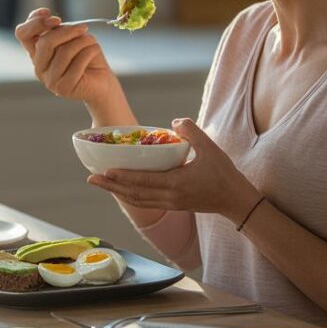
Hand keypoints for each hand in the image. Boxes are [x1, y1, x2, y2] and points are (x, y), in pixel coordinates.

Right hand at [15, 7, 119, 104]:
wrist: (102, 82)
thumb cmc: (87, 57)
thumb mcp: (71, 37)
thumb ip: (58, 29)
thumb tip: (52, 21)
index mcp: (37, 53)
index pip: (22, 33)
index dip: (36, 21)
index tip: (56, 19)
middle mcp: (39, 67)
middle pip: (45, 42)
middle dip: (66, 31)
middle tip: (83, 28)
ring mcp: (50, 80)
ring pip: (63, 51)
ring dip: (83, 41)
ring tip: (92, 41)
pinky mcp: (64, 88)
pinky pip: (78, 63)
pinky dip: (90, 51)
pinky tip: (95, 51)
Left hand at [88, 118, 261, 221]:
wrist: (235, 199)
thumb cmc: (224, 173)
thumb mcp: (210, 147)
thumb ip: (192, 132)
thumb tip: (174, 121)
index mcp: (176, 183)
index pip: (143, 181)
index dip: (123, 177)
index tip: (105, 170)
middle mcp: (170, 196)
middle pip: (133, 194)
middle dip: (111, 186)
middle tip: (91, 179)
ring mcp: (170, 203)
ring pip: (137, 201)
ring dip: (117, 193)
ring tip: (101, 184)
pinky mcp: (173, 206)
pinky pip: (146, 203)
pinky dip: (130, 198)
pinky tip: (122, 191)